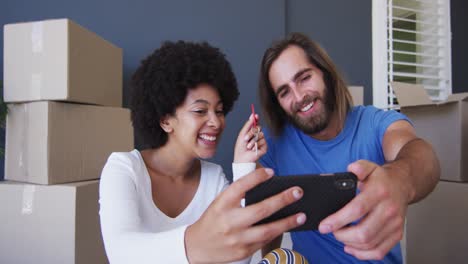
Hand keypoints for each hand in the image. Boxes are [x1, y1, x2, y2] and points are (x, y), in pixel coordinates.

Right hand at [185, 168, 305, 262]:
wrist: (197, 246)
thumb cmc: (213, 221)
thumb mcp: (220, 203)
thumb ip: (239, 196)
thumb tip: (267, 188)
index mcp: (222, 204)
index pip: (240, 187)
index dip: (256, 177)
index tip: (271, 171)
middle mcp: (229, 221)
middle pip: (260, 209)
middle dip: (282, 200)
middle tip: (297, 192)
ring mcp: (237, 238)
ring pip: (267, 230)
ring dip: (287, 222)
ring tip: (302, 215)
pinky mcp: (243, 251)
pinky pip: (265, 241)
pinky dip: (278, 233)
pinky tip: (288, 226)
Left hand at [234, 113, 266, 162]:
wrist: (242, 158)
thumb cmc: (241, 148)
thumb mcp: (242, 134)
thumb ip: (248, 125)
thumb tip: (252, 116)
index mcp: (251, 132)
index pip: (255, 123)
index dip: (256, 118)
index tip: (255, 115)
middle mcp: (257, 135)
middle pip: (258, 128)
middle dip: (251, 132)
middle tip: (245, 138)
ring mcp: (261, 141)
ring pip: (261, 134)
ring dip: (253, 140)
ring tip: (248, 146)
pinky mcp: (264, 147)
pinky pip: (263, 141)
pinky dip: (256, 145)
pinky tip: (253, 149)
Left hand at [318, 160, 407, 259]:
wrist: (403, 185)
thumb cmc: (381, 179)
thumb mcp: (369, 167)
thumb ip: (359, 167)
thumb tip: (352, 169)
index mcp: (380, 192)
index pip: (357, 210)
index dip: (338, 220)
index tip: (324, 226)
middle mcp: (389, 210)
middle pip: (363, 233)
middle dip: (341, 235)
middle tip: (331, 231)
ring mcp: (395, 224)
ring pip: (369, 244)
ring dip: (350, 244)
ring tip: (340, 236)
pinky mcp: (397, 234)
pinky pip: (379, 251)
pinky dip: (363, 254)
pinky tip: (351, 248)